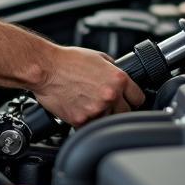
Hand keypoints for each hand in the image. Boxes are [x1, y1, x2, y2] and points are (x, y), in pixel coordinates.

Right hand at [31, 45, 145, 126]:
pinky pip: (90, 126)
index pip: (139, 98)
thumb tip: (120, 80)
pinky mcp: (81, 120)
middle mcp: (109, 95)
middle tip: (106, 102)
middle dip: (119, 108)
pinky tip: (80, 109)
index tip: (128, 99)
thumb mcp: (98, 57)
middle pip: (126, 113)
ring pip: (108, 121)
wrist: (45, 69)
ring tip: (89, 103)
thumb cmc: (67, 61)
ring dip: (102, 116)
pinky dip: (87, 121)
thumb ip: (113, 70)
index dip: (133, 98)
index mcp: (117, 79)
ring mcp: (96, 110)